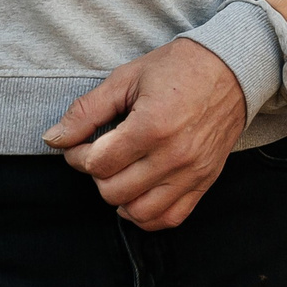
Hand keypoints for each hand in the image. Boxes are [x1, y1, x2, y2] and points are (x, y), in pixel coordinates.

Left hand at [43, 37, 246, 229]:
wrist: (233, 68)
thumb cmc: (179, 67)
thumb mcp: (127, 78)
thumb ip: (86, 110)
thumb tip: (53, 139)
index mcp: (152, 126)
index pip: (97, 163)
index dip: (78, 155)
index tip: (80, 143)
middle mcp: (174, 155)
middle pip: (113, 190)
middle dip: (96, 174)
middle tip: (99, 154)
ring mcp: (192, 172)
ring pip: (138, 211)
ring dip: (119, 197)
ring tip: (118, 173)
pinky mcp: (205, 181)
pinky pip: (170, 218)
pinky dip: (146, 215)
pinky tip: (137, 196)